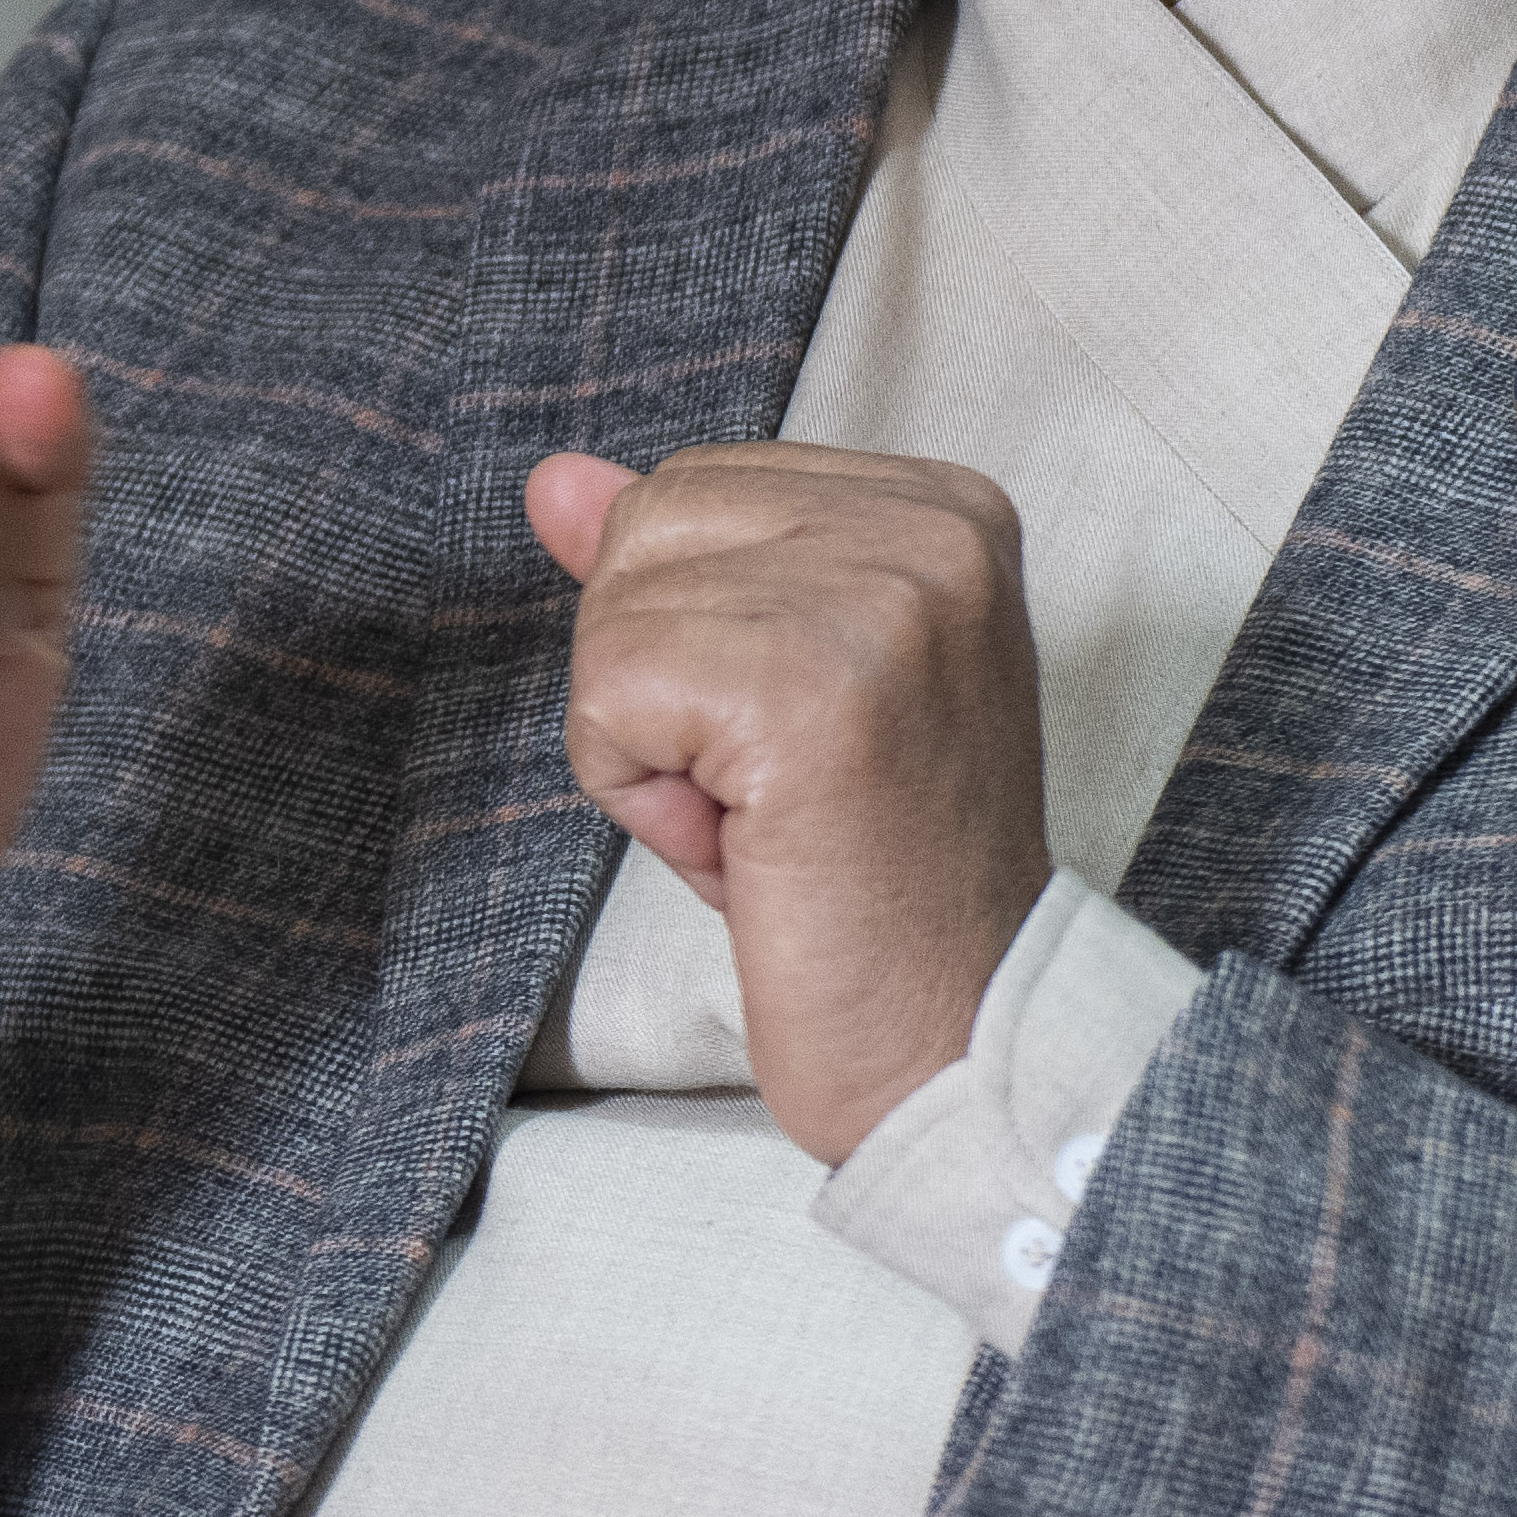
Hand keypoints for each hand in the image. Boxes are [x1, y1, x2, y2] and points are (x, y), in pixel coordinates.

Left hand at [524, 441, 1049, 1163]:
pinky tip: (742, 847)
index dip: (701, 633)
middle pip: (649, 527)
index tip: (809, 736)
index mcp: (946, 509)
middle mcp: (931, 529)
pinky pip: (608, 692)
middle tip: (778, 790)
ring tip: (768, 820)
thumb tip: (555, 480)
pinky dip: (637, 794)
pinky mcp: (807, 689)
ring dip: (648, 744)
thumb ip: (680, 564)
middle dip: (660, 676)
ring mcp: (879, 599)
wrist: (961, 1035)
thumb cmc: (876, 878)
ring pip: (616, 612)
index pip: (699, 486)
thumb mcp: (779, 681)